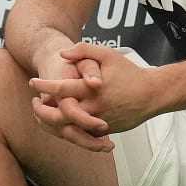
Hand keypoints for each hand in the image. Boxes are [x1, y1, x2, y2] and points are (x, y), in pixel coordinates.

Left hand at [28, 43, 161, 149]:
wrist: (153, 94)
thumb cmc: (129, 72)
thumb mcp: (107, 54)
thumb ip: (83, 50)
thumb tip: (62, 54)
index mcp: (92, 89)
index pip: (62, 89)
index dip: (44, 85)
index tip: (32, 81)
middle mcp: (95, 107)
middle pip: (62, 115)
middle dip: (43, 111)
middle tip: (34, 102)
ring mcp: (101, 121)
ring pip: (71, 129)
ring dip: (53, 124)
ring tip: (42, 113)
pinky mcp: (107, 130)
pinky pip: (84, 134)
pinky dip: (69, 130)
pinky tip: (58, 122)